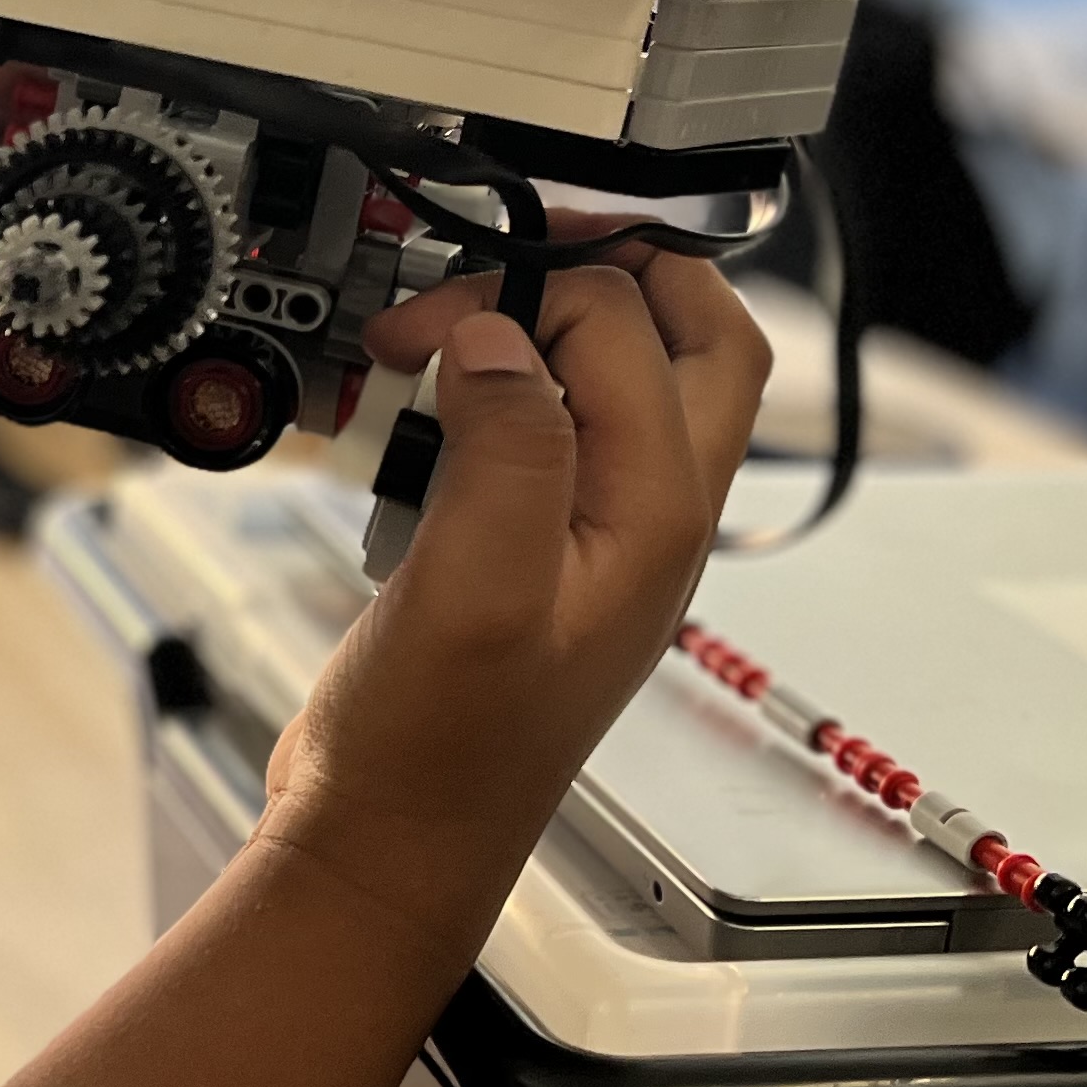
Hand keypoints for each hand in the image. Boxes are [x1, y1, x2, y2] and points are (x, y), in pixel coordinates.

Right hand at [257, 247, 768, 952]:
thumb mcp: (473, 585)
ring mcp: (597, 534)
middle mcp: (646, 518)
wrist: (392, 836)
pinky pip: (556, 433)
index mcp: (655, 516)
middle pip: (694, 339)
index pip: (633, 329)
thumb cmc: (437, 747)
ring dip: (555, 326)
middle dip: (611, 268)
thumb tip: (502, 339)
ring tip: (453, 330)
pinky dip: (505, 390)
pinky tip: (434, 410)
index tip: (436, 317)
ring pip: (631, 379)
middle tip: (510, 249)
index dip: (533, 291)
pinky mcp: (539, 548)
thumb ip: (508, 445)